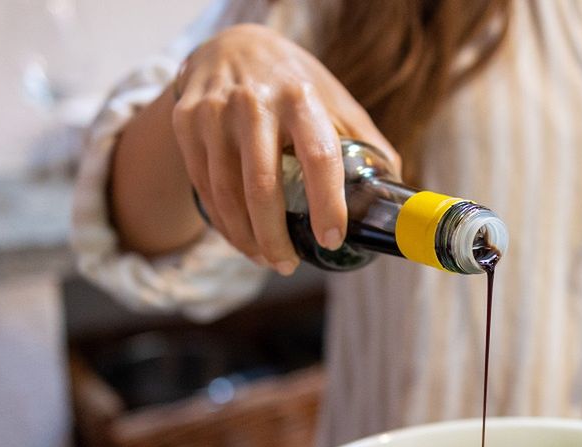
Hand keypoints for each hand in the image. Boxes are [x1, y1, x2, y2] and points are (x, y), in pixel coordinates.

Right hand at [172, 24, 399, 273]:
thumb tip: (395, 193)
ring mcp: (214, 113)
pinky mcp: (186, 124)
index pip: (318, 157)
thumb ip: (365, 141)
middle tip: (288, 266)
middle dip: (274, 237)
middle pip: (262, 186)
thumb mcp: (334, 99)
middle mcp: (254, 103)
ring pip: (226, 193)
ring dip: (246, 238)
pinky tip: (242, 239)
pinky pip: (203, 187)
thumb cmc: (293, 84)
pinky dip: (223, 222)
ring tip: (267, 260)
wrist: (230, 45)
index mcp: (300, 98)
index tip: (331, 239)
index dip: (327, 204)